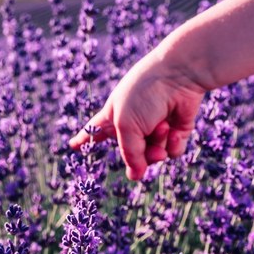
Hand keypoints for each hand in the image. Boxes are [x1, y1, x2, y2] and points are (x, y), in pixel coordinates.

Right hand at [68, 46, 207, 180]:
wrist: (179, 76)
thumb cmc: (145, 94)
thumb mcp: (127, 126)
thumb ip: (129, 154)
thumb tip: (136, 176)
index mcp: (113, 117)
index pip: (95, 131)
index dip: (84, 139)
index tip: (73, 145)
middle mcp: (133, 124)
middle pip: (131, 155)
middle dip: (140, 155)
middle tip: (149, 150)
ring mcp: (155, 128)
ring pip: (154, 156)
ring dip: (158, 146)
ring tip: (163, 126)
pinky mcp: (176, 131)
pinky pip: (172, 152)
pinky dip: (173, 145)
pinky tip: (174, 131)